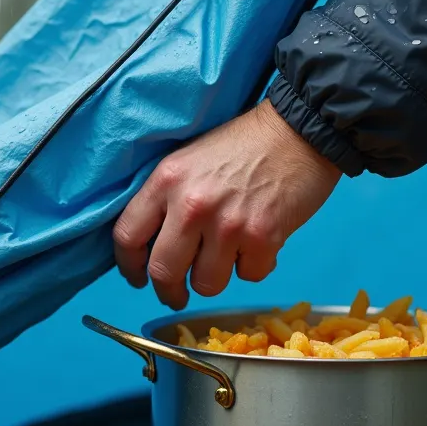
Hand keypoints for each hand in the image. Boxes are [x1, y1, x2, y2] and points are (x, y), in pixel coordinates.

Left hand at [113, 99, 341, 309]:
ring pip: (207, 283)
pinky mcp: (263, 238)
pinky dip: (254, 265)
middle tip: (177, 294)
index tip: (139, 276)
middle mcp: (192, 205)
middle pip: (164, 272)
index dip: (129, 265)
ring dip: (216, 277)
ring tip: (227, 257)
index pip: (128, 236)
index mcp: (167, 180)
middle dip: (169, 291)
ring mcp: (228, 225)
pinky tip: (259, 242)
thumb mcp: (190, 159)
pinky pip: (249, 275)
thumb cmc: (244, 144)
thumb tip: (153, 245)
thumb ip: (167, 198)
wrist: (299, 131)